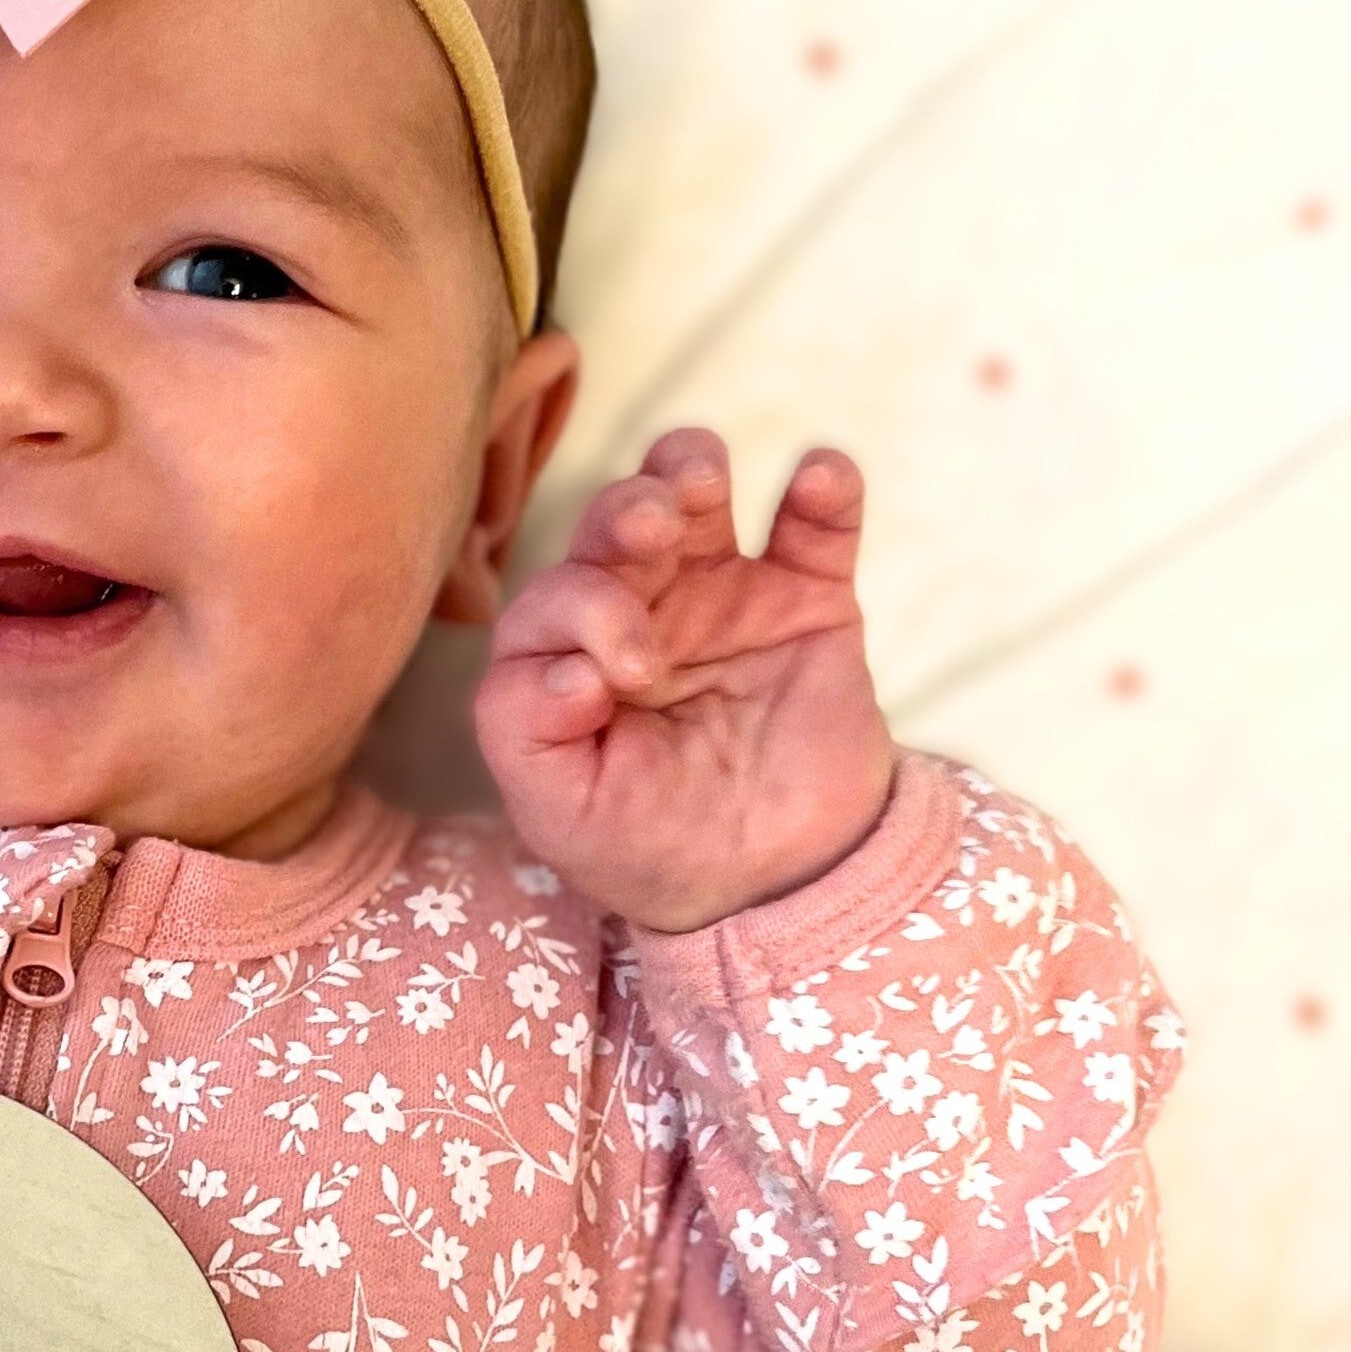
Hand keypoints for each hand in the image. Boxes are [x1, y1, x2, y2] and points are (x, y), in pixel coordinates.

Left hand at [477, 427, 896, 933]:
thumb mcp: (563, 814)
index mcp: (567, 650)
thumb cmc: (645, 843)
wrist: (773, 883)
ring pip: (693, 496)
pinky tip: (820, 476)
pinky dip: (824, 492)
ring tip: (700, 484)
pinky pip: (816, 529)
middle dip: (624, 512)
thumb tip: (561, 669)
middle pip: (614, 524)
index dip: (582, 614)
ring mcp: (723, 593)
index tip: (624, 679)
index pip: (553, 599)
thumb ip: (526, 736)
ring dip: (688, 469)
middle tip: (652, 532)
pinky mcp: (809, 600)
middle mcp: (635, 605)